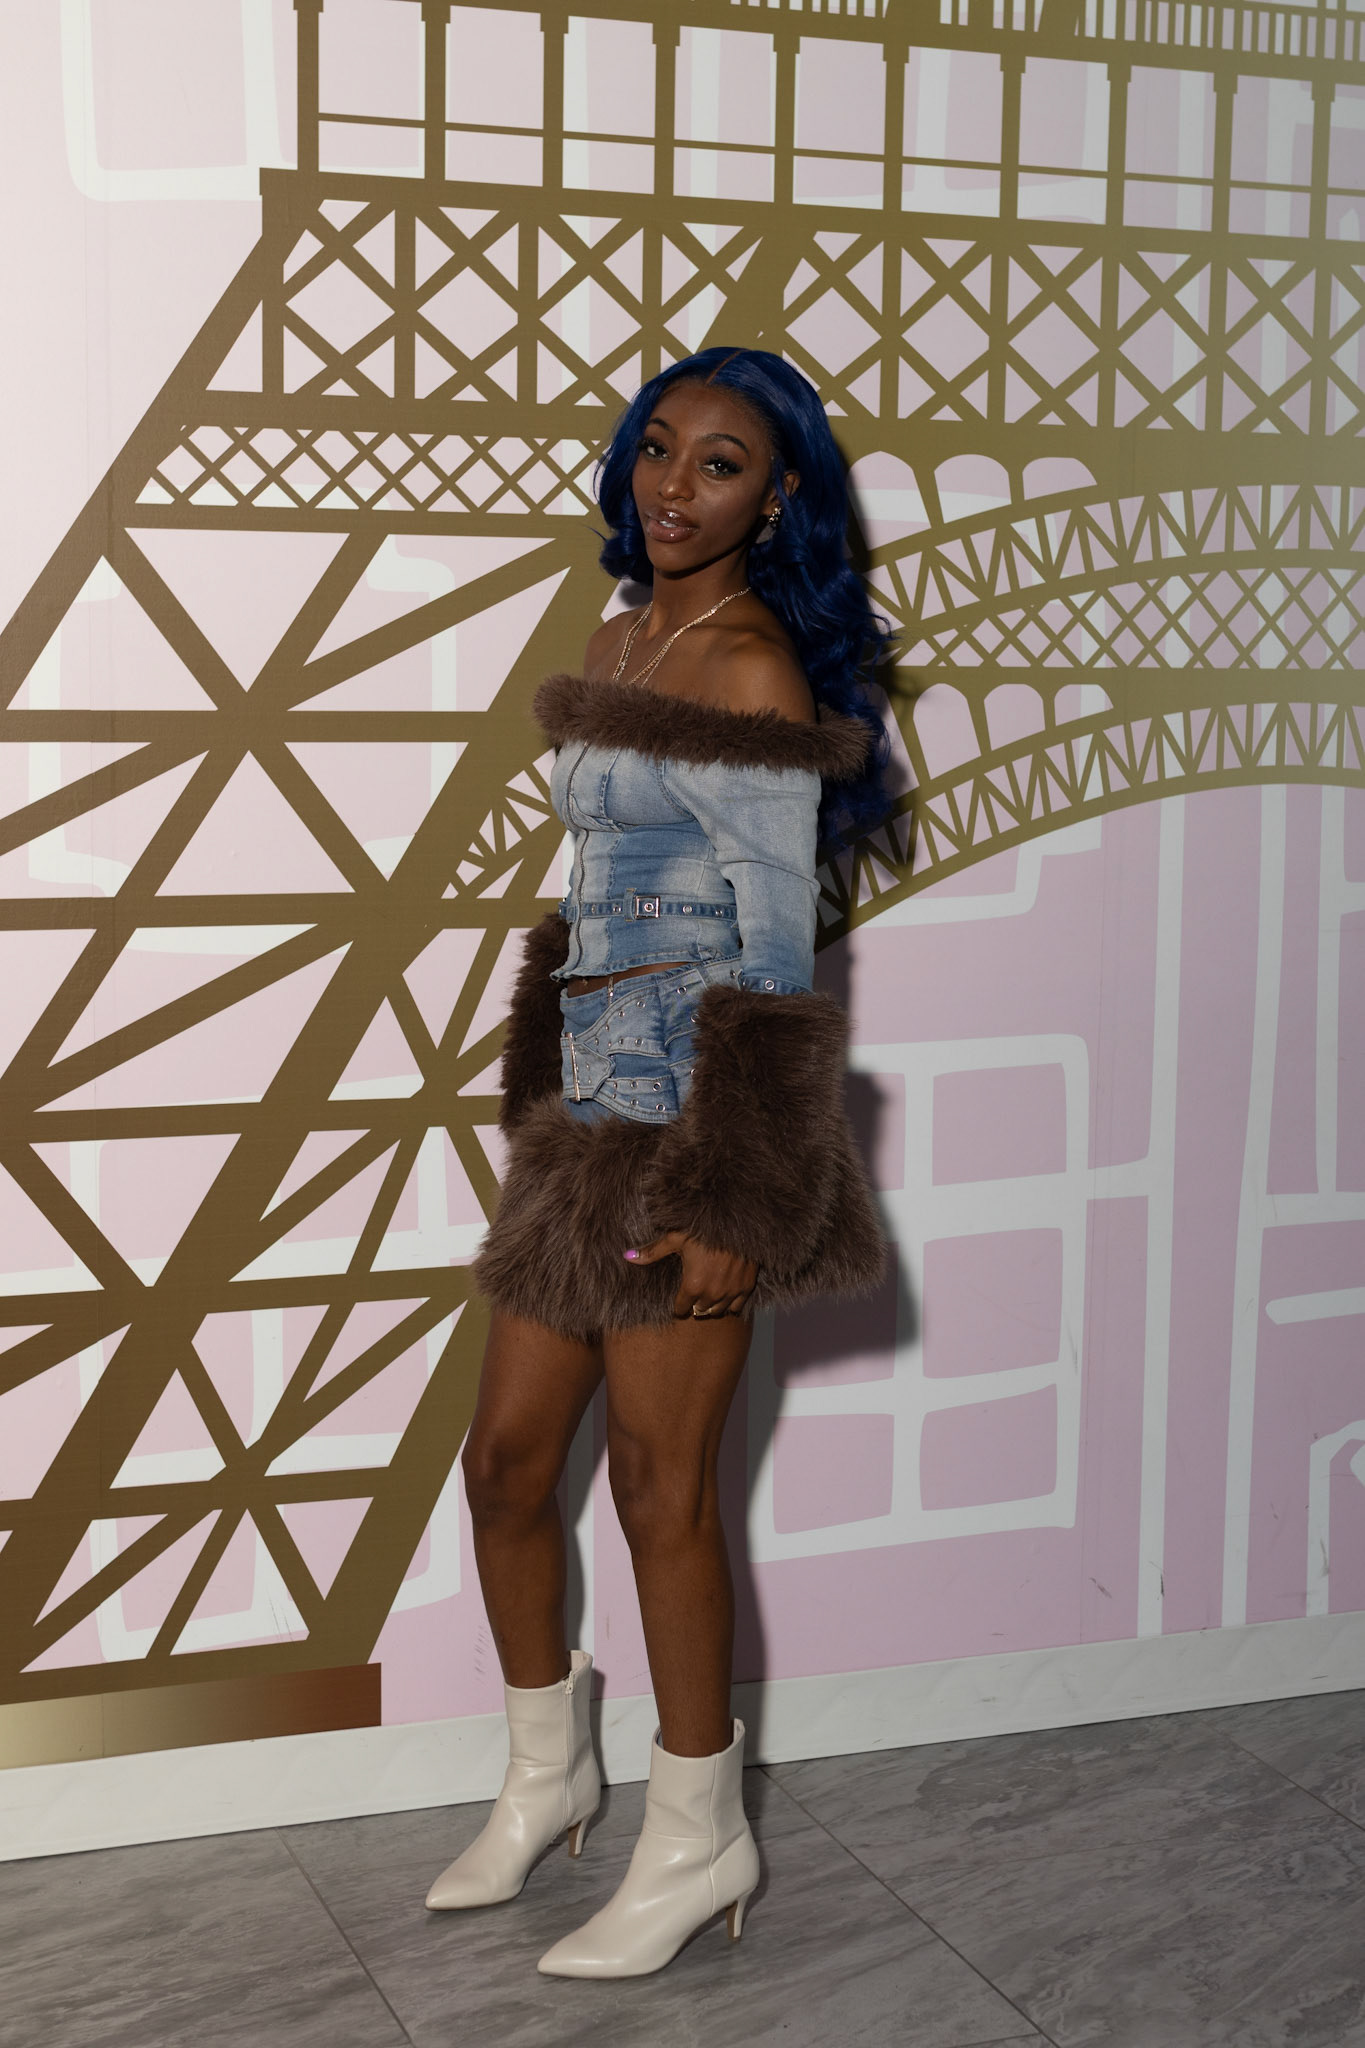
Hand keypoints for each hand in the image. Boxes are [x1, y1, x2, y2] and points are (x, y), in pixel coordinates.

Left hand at [625, 1232, 757, 1318]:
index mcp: (693, 1285)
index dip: (677, 1306)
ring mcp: (732, 1292)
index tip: (677, 1301)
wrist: (737, 1219)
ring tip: (707, 1294)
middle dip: (694, 1304)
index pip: (681, 1309)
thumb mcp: (675, 1237)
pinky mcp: (747, 1286)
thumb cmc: (704, 1228)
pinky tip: (725, 1293)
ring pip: (717, 1311)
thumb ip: (652, 1252)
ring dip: (711, 1305)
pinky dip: (730, 1303)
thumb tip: (627, 1256)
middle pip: (699, 1311)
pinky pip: (737, 1307)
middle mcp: (713, 1293)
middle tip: (692, 1293)